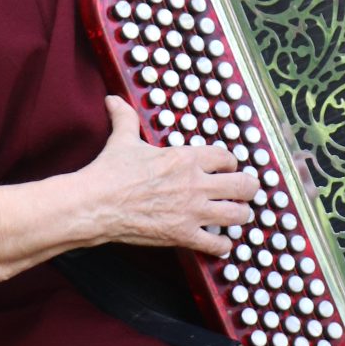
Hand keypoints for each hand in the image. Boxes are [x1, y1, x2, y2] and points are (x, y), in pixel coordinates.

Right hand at [82, 97, 260, 256]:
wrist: (96, 204)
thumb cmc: (109, 172)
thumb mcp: (122, 139)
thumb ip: (125, 119)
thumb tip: (113, 100)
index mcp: (186, 158)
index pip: (228, 157)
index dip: (231, 163)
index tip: (227, 168)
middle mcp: (196, 183)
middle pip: (245, 186)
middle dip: (248, 188)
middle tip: (245, 192)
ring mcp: (193, 211)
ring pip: (239, 214)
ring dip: (240, 215)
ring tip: (236, 215)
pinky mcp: (184, 235)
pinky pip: (218, 245)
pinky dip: (222, 245)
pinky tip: (218, 242)